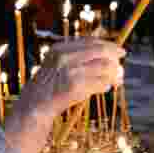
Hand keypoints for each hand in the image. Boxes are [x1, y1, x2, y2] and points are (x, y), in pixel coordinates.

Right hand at [3, 37, 125, 152]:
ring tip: (116, 81)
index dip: (109, 46)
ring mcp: (69, 70)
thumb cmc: (48, 90)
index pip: (91, 42)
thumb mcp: (57, 68)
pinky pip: (100, 83)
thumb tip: (109, 57)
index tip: (120, 51)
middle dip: (115, 59)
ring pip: (104, 68)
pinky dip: (106, 86)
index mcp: (60, 49)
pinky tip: (105, 89)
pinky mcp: (75, 86)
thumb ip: (77, 59)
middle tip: (122, 68)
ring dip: (114, 75)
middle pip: (101, 51)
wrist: (31, 110)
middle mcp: (64, 56)